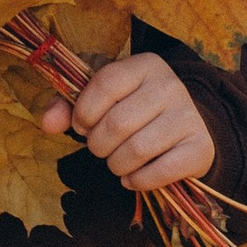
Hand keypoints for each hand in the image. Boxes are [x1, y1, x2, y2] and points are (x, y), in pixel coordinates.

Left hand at [42, 53, 215, 194]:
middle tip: (100, 148)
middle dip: (98, 145)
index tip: (82, 126)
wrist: (188, 126)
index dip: (84, 111)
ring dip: (116, 165)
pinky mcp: (200, 147)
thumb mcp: (104, 98)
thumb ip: (69, 106)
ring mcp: (188, 117)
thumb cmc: (136, 109)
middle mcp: (170, 86)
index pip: (105, 83)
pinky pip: (159, 172)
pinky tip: (133, 176)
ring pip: (137, 150)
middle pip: (117, 123)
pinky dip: (138, 181)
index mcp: (145, 65)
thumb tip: (47, 124)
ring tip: (117, 162)